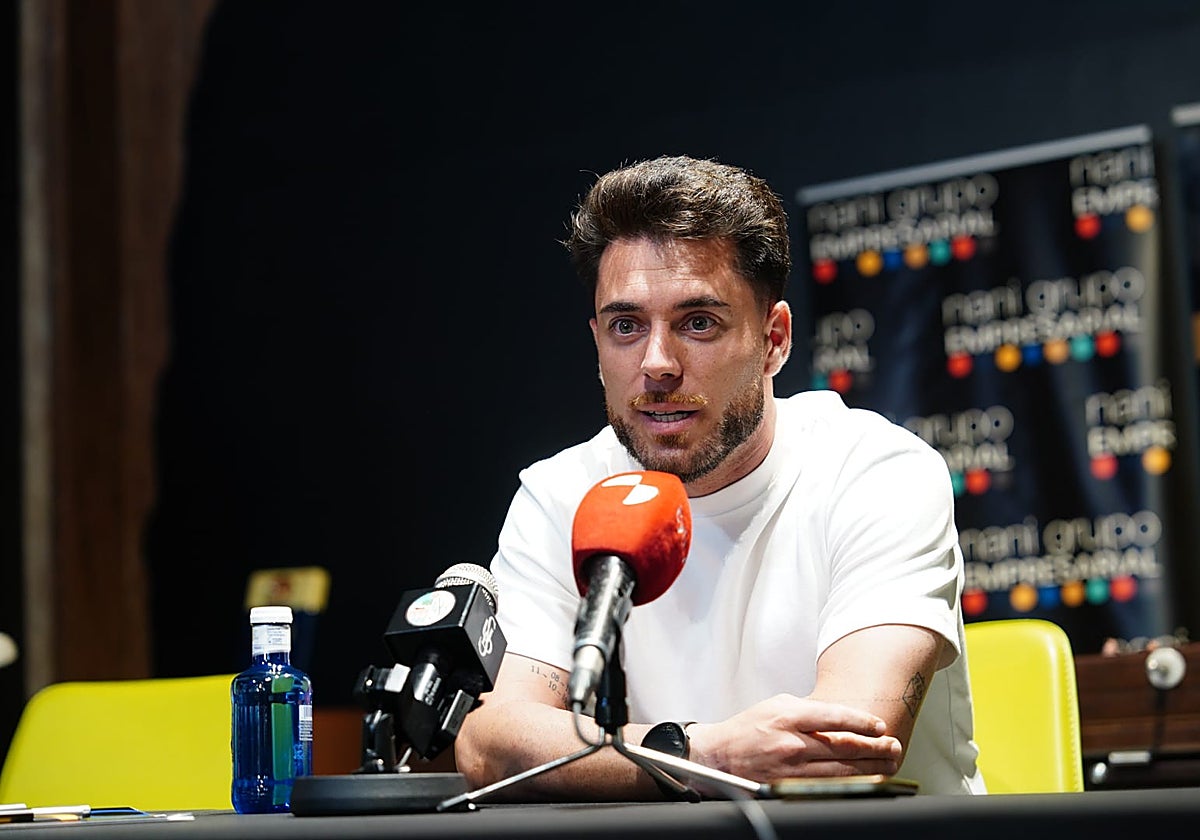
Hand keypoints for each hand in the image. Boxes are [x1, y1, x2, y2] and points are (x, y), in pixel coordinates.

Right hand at [687, 693, 901, 781]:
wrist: (719, 755)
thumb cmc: (748, 728)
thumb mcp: (777, 706)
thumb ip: (809, 710)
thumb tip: (844, 718)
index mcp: (787, 717)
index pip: (835, 718)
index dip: (862, 722)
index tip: (879, 726)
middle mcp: (791, 743)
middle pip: (844, 747)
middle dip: (875, 747)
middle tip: (893, 746)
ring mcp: (790, 770)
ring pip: (841, 771)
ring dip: (870, 768)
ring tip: (888, 763)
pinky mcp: (788, 788)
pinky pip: (827, 786)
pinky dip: (850, 783)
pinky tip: (864, 780)